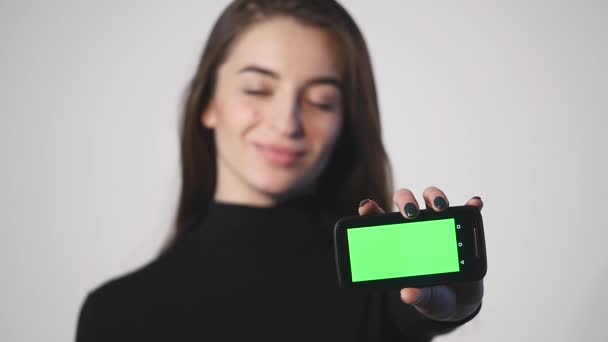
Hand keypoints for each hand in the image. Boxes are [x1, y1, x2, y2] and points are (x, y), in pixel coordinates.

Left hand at [358, 186, 483, 321]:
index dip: (371, 210)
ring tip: (440, 208)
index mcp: (397, 239)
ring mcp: (438, 223)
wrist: (458, 299)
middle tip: (410, 215)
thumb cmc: (432, 294)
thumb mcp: (424, 297)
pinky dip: (470, 205)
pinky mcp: (460, 225)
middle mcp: (415, 225)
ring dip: (435, 197)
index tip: (366, 209)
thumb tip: (408, 294)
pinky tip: (475, 204)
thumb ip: (416, 295)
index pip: (379, 219)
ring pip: (432, 198)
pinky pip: (466, 209)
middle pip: (406, 201)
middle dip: (406, 201)